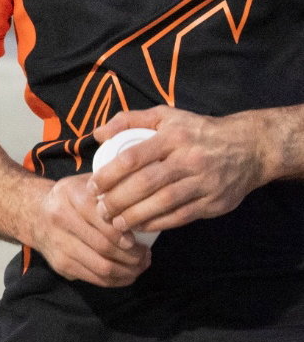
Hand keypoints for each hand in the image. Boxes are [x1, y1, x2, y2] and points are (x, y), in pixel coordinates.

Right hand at [24, 172, 150, 286]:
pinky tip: (128, 273)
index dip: (125, 233)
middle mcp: (60, 220)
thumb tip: (143, 205)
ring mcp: (59, 245)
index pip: (103, 219)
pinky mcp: (60, 265)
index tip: (139, 239)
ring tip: (140, 265)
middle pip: (104, 246)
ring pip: (102, 267)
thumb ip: (111, 189)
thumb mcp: (87, 183)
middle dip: (133, 255)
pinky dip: (117, 280)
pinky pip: (95, 279)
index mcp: (70, 195)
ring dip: (128, 271)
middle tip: (146, 254)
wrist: (34, 213)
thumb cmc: (71, 197)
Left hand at [91, 106, 270, 235]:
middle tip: (100, 210)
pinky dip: (158, 223)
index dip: (109, 175)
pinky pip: (181, 216)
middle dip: (118, 199)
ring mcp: (203, 182)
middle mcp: (189, 159)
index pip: (133, 157)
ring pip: (163, 202)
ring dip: (135, 216)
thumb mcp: (165, 115)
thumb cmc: (196, 131)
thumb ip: (129, 120)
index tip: (93, 186)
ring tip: (115, 222)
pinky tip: (140, 226)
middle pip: (146, 183)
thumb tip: (98, 134)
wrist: (249, 148)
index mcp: (173, 136)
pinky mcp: (214, 202)